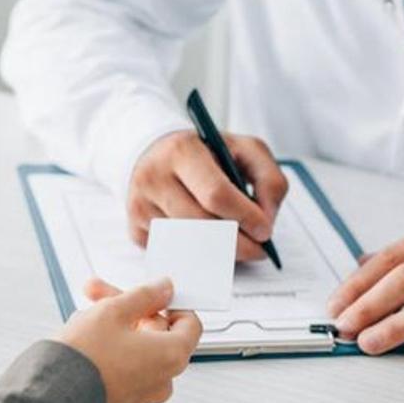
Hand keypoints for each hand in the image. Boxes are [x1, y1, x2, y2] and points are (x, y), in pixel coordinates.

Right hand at [57, 278, 202, 402]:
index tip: (150, 296)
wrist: (51, 398)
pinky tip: (84, 348)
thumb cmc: (83, 358)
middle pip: (157, 336)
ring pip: (136, 355)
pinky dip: (110, 360)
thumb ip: (144, 296)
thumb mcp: (113, 310)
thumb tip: (164, 289)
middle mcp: (162, 382)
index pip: (190, 324)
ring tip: (83, 321)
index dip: (169, 304)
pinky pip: (123, 376)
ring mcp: (142, 399)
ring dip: (115, 333)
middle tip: (99, 297)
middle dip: (129, 312)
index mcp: (171, 355)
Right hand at [127, 130, 288, 261]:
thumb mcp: (244, 149)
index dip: (244, 217)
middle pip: (202, 225)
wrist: (153, 153)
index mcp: (182, 151)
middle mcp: (154, 177)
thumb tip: (266, 220)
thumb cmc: (204, 153)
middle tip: (257, 249)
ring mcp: (140, 206)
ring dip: (218, 251)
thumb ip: (268, 179)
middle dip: (237, 243)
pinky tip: (206, 241)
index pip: (216, 194)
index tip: (264, 231)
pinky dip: (195, 253)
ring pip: (188, 244)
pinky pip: (173, 252)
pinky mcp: (135, 229)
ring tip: (236, 243)